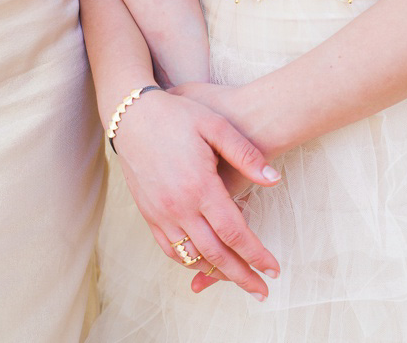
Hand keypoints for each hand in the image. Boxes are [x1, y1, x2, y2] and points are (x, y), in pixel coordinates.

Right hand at [166, 81, 286, 292]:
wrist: (132, 116)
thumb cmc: (179, 116)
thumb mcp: (217, 126)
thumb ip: (247, 155)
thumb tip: (274, 181)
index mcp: (199, 186)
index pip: (234, 231)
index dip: (256, 253)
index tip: (274, 269)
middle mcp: (178, 206)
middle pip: (215, 253)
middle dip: (241, 275)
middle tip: (262, 291)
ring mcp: (160, 213)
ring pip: (191, 256)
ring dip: (217, 273)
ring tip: (240, 280)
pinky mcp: (148, 214)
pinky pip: (170, 249)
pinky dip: (190, 262)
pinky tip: (207, 264)